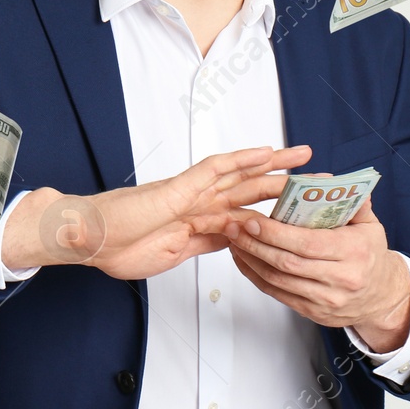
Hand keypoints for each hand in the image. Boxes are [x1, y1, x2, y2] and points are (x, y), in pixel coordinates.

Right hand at [0, 145, 311, 279]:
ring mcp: (191, 192)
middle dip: (287, 185)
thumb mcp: (173, 254)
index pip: (248, 212)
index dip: (277, 211)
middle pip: (253, 189)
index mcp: (201, 220)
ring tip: (304, 156)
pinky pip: (214, 168)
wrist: (88, 239)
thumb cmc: (119, 246)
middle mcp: (201, 201)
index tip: (305, 212)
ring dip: (274, 164)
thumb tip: (234, 242)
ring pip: (241, 173)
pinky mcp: (178, 187)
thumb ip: (203, 244)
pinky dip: (240, 160)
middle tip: (321, 180)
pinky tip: (264, 154)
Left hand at [224, 198, 409, 351]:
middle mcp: (340, 279)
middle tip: (234, 226)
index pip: (308, 244)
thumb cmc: (370, 255)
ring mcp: (325, 299)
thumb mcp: (370, 225)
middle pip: (288, 263)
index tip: (254, 220)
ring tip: (234, 240)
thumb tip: (334, 182)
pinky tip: (244, 260)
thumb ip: (353, 202)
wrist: (380, 296)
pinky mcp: (312, 312)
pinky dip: (256, 276)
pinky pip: (277, 294)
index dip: (276, 234)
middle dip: (256, 244)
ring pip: (278, 280)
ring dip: (251, 259)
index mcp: (353, 252)